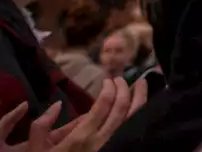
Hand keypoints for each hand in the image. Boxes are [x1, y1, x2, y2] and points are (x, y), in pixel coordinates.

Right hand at [2, 77, 147, 150]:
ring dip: (140, 98)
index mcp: (83, 137)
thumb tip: (57, 106)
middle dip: (124, 89)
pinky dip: (140, 116)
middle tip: (121, 79)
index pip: (103, 106)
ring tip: (141, 84)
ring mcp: (115, 146)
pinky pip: (135, 130)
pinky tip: (141, 106)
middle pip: (122, 108)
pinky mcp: (120, 150)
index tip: (108, 80)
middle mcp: (103, 140)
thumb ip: (42, 126)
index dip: (109, 89)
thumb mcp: (37, 149)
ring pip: (134, 118)